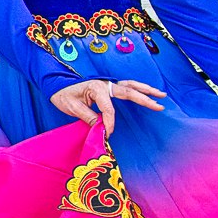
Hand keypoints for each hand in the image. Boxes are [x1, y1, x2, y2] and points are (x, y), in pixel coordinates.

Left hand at [50, 78, 164, 135]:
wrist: (56, 86)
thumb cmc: (62, 95)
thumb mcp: (71, 107)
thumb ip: (88, 116)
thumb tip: (102, 126)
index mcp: (95, 88)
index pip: (109, 108)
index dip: (110, 122)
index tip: (108, 133)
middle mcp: (104, 84)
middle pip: (128, 91)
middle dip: (144, 98)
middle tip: (159, 106)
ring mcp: (107, 84)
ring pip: (131, 86)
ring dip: (146, 90)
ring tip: (161, 95)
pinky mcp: (107, 86)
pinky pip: (126, 87)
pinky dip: (138, 89)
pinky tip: (147, 93)